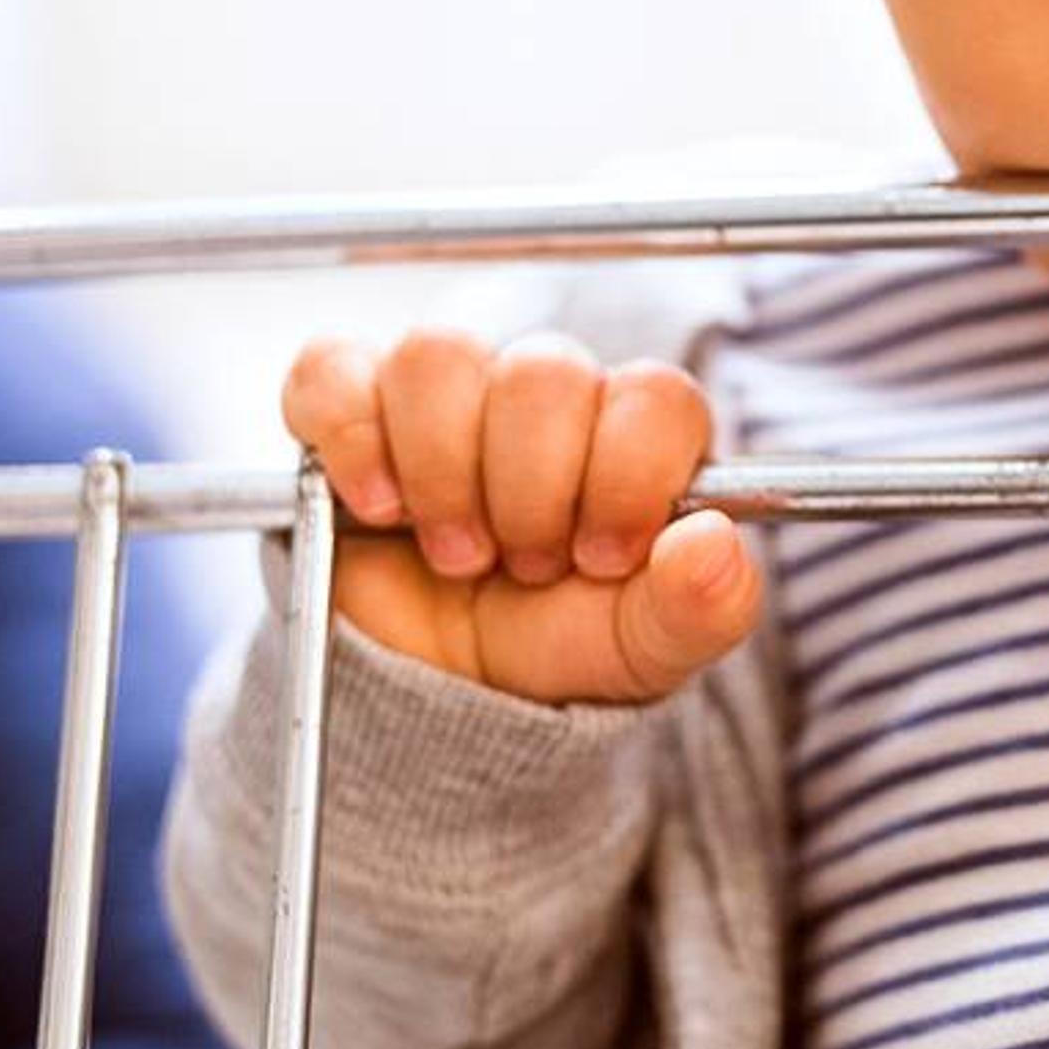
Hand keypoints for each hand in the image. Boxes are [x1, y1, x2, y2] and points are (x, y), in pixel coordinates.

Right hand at [281, 330, 759, 706]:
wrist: (442, 691)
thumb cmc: (556, 648)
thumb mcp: (642, 651)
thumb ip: (700, 607)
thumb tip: (715, 545)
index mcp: (633, 434)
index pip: (654, 396)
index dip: (626, 476)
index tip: (601, 557)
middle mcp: (544, 395)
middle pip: (543, 373)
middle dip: (528, 491)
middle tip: (521, 564)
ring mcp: (444, 392)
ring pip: (439, 357)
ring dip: (443, 470)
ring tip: (455, 550)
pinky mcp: (349, 403)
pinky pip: (333, 370)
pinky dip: (352, 437)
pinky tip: (375, 507)